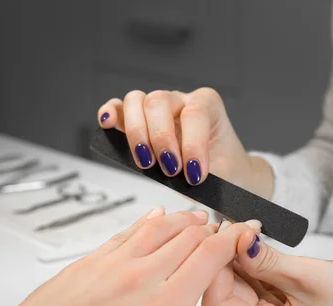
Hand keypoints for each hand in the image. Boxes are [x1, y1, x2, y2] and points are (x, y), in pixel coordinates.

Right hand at [97, 88, 273, 197]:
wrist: (225, 171)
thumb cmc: (223, 169)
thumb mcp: (223, 173)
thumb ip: (203, 172)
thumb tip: (179, 178)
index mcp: (208, 105)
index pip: (195, 114)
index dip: (192, 145)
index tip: (195, 176)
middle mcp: (181, 100)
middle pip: (159, 101)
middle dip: (160, 138)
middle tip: (169, 170)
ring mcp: (159, 106)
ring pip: (137, 101)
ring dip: (136, 133)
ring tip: (145, 162)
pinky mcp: (139, 118)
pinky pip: (119, 108)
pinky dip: (111, 113)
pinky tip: (108, 125)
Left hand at [202, 221, 332, 305]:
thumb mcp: (311, 275)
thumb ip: (266, 259)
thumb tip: (235, 237)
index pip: (219, 301)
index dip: (215, 264)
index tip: (224, 230)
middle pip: (226, 295)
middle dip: (224, 258)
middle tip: (233, 224)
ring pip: (240, 289)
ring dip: (238, 260)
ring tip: (243, 229)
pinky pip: (258, 288)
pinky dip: (253, 265)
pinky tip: (254, 244)